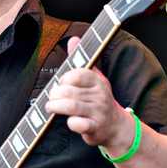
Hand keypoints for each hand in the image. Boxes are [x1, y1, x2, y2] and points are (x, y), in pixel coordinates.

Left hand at [45, 36, 135, 151]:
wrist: (116, 125)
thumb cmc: (99, 99)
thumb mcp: (94, 78)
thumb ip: (81, 59)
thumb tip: (73, 39)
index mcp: (98, 81)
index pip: (77, 74)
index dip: (64, 78)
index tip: (61, 83)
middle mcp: (100, 95)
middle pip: (69, 91)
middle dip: (56, 94)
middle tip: (52, 97)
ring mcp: (98, 112)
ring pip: (70, 107)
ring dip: (56, 106)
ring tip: (51, 106)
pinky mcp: (95, 128)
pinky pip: (77, 124)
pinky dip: (70, 123)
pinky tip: (69, 120)